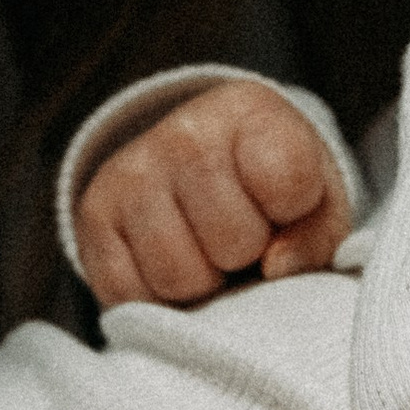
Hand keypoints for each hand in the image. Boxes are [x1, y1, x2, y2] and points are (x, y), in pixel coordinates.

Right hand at [73, 81, 350, 307]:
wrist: (204, 167)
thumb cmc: (272, 191)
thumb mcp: (316, 201)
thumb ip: (316, 236)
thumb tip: (275, 268)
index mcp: (251, 111)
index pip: (288, 183)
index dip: (295, 214)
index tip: (285, 203)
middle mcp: (184, 131)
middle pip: (232, 243)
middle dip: (246, 254)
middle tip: (242, 235)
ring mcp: (131, 170)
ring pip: (178, 278)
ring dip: (202, 282)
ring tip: (207, 250)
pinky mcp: (93, 213)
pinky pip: (131, 296)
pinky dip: (157, 298)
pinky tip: (173, 260)